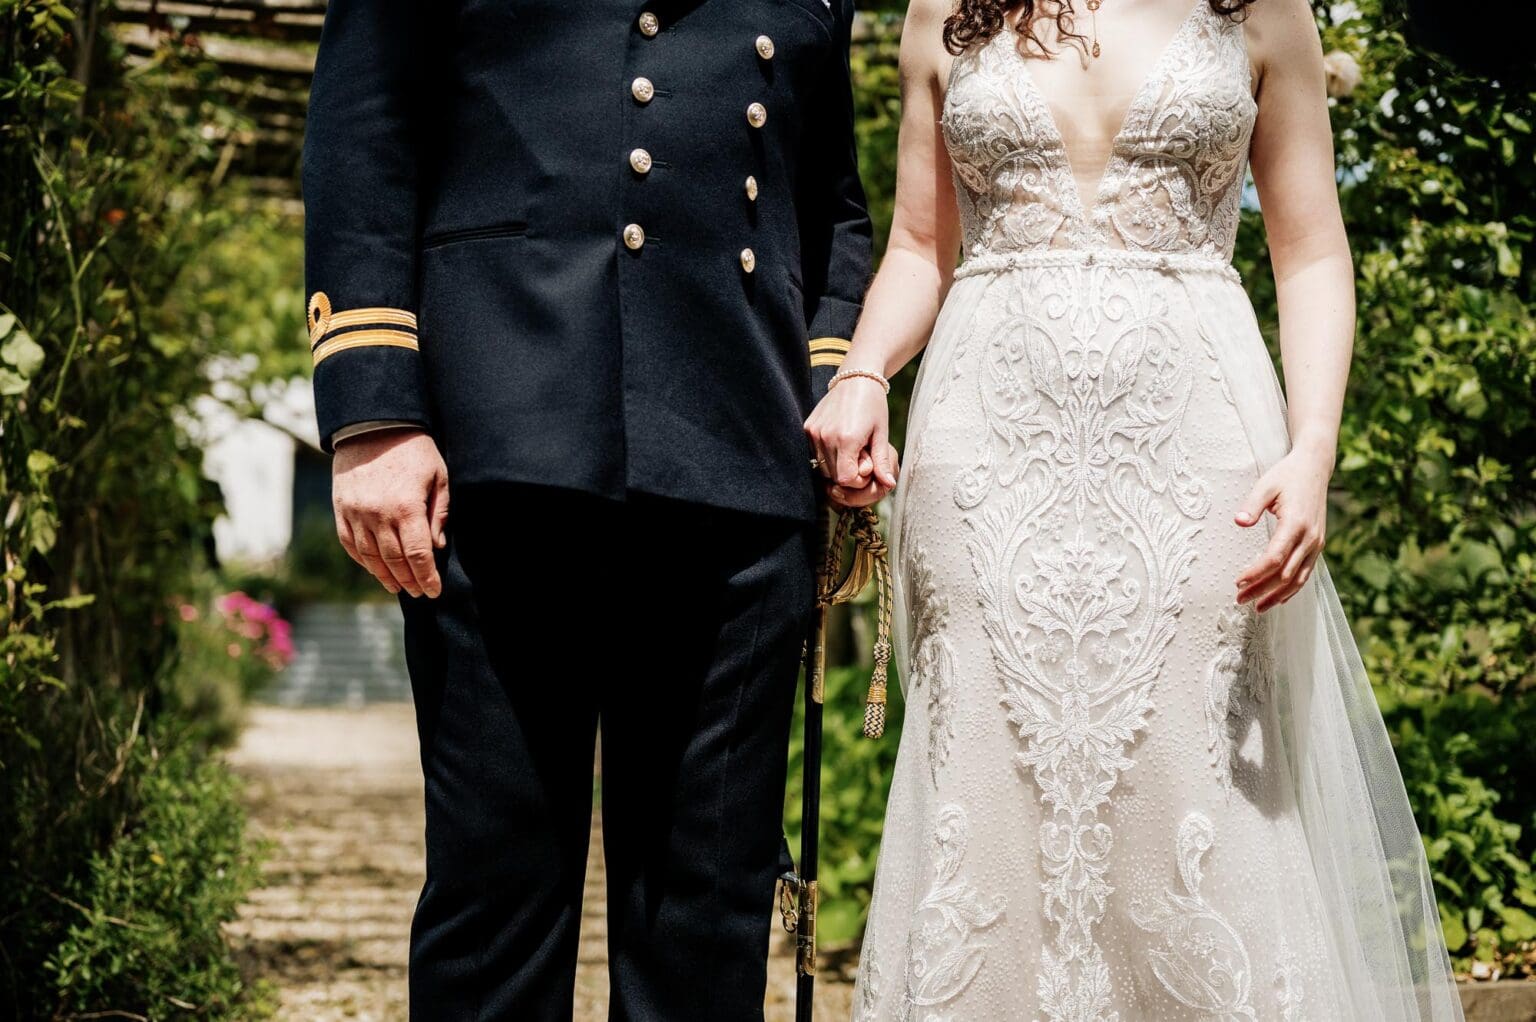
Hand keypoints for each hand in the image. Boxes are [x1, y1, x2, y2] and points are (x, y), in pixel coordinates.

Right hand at [332, 428, 449, 598]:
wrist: (372, 426)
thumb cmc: (413, 450)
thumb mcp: (438, 476)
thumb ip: (439, 513)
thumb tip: (437, 547)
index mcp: (406, 508)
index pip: (418, 555)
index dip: (427, 577)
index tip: (434, 591)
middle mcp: (378, 515)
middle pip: (394, 561)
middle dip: (409, 581)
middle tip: (418, 593)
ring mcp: (356, 513)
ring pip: (370, 557)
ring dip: (384, 575)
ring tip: (397, 586)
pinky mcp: (341, 509)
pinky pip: (350, 544)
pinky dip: (362, 560)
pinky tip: (374, 569)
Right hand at [804, 374, 899, 508]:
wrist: (856, 378)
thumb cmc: (873, 405)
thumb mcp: (881, 433)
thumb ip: (882, 461)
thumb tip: (889, 485)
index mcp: (847, 439)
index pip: (845, 478)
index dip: (857, 478)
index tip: (867, 464)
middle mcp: (826, 437)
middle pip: (833, 475)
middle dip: (848, 471)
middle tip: (861, 453)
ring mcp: (814, 432)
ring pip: (823, 467)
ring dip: (837, 464)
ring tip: (851, 447)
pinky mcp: (808, 428)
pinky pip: (815, 454)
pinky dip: (827, 454)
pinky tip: (840, 440)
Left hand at [1234, 441, 1332, 612]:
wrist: (1315, 468)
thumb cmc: (1287, 475)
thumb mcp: (1266, 485)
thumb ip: (1252, 504)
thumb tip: (1239, 522)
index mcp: (1296, 523)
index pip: (1274, 557)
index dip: (1256, 573)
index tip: (1238, 582)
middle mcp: (1310, 537)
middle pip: (1284, 573)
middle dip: (1261, 589)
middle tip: (1239, 599)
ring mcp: (1316, 543)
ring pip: (1297, 579)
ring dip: (1276, 595)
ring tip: (1256, 607)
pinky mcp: (1317, 545)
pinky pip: (1305, 573)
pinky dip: (1291, 589)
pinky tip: (1277, 598)